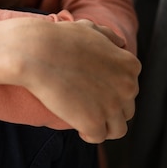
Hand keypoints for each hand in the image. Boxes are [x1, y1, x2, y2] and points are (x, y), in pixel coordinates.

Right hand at [0, 18, 139, 142]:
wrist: (36, 52)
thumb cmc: (59, 39)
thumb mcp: (90, 29)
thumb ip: (109, 37)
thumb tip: (120, 43)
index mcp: (130, 66)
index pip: (129, 87)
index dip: (112, 91)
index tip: (95, 91)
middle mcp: (127, 87)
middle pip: (126, 109)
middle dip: (109, 109)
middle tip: (88, 105)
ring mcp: (112, 107)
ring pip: (117, 129)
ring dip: (103, 126)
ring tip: (86, 121)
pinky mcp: (94, 123)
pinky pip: (98, 137)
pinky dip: (88, 134)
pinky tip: (78, 127)